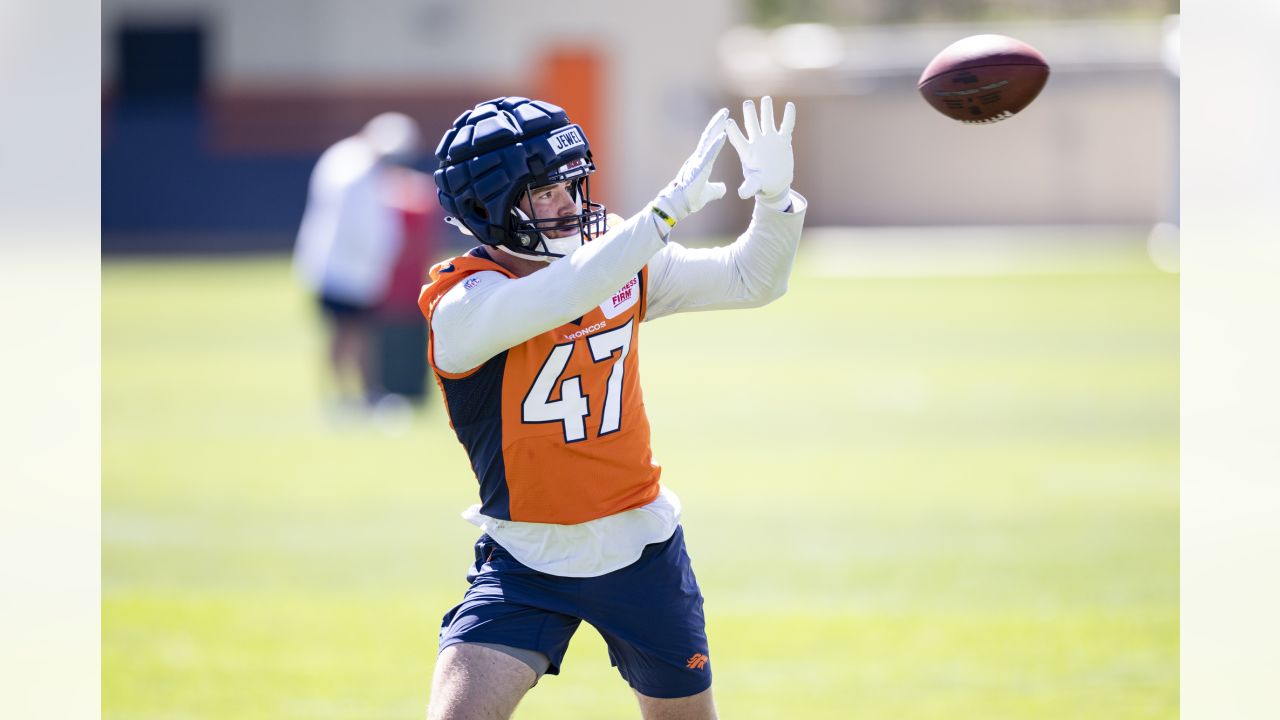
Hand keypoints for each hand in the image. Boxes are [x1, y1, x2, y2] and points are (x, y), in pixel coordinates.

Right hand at [652, 108, 729, 223]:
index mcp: (700, 162)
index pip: (709, 142)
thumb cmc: (691, 199)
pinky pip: (709, 155)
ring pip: (707, 140)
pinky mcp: (698, 169)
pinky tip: (723, 136)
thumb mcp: (708, 192)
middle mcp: (698, 158)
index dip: (716, 131)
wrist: (679, 206)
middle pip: (708, 136)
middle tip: (725, 110)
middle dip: (716, 123)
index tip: (724, 121)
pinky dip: (716, 145)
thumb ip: (716, 189)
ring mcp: (698, 162)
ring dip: (716, 127)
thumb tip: (723, 189)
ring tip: (724, 115)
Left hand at [727, 96, 794, 204]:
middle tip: (748, 103)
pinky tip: (790, 105)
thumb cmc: (761, 183)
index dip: (733, 131)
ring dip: (767, 110)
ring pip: (767, 121)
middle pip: (752, 125)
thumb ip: (748, 187)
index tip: (728, 122)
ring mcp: (769, 139)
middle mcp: (757, 142)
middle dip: (750, 114)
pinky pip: (786, 126)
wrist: (775, 183)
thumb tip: (741, 193)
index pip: (738, 139)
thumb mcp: (754, 185)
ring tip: (766, 99)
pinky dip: (788, 117)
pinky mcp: (782, 141)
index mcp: (747, 152)